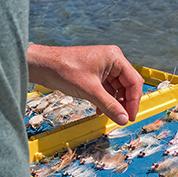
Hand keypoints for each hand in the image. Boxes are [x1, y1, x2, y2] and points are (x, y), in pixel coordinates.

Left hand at [27, 43, 143, 125]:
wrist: (43, 66)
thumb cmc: (64, 69)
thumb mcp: (90, 91)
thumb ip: (109, 106)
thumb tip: (123, 119)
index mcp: (114, 57)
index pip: (134, 81)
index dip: (134, 101)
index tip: (131, 116)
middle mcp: (111, 60)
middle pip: (127, 85)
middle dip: (125, 102)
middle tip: (123, 118)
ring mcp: (103, 67)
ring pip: (117, 88)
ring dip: (114, 103)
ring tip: (110, 115)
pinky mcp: (95, 74)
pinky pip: (106, 89)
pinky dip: (105, 100)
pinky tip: (100, 110)